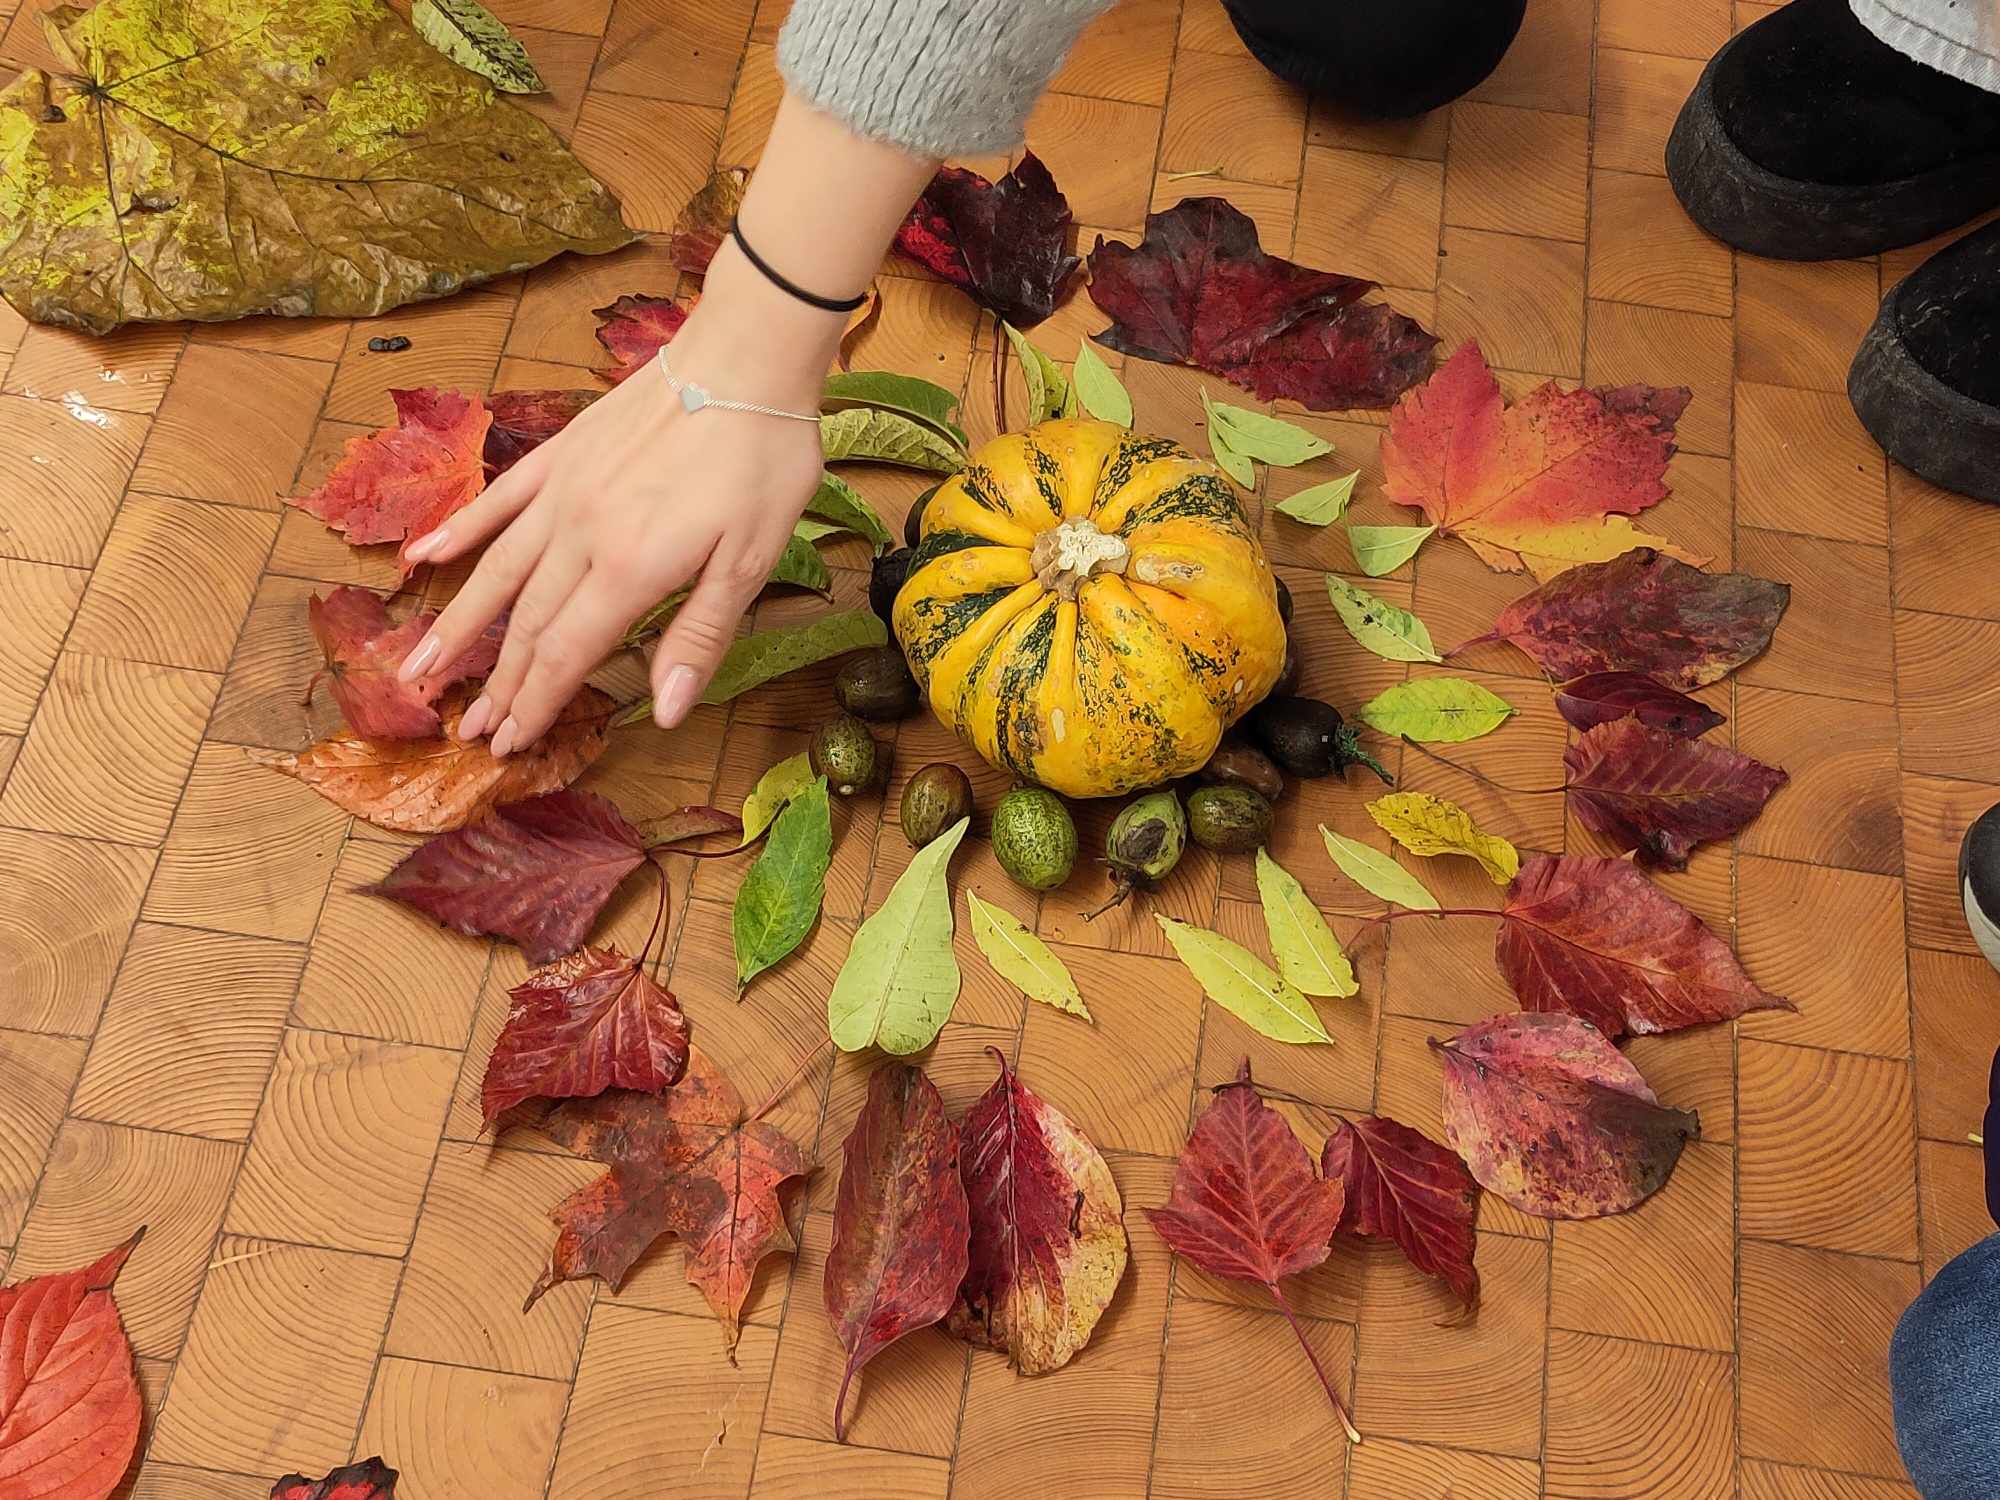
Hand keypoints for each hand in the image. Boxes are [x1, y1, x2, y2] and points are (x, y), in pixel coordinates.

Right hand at [394, 272, 837, 755]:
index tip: (508, 742)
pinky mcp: (562, 453)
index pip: (567, 653)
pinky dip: (459, 530)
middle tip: (468, 727)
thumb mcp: (751, 560)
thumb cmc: (761, 459)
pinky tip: (422, 556)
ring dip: (459, 622)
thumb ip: (699, 636)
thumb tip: (665, 711)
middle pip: (527, 622)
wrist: (745, 358)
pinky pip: (499, 500)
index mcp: (631, 569)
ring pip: (497, 569)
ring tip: (421, 663)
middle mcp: (582, 533)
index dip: (536, 702)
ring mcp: (564, 490)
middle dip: (497, 681)